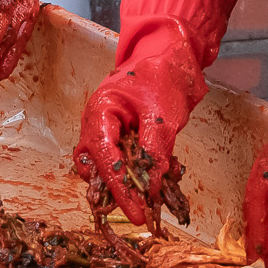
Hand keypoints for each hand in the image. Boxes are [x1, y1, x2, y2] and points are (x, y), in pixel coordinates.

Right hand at [75, 55, 201, 227]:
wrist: (172, 56)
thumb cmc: (163, 76)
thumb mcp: (162, 116)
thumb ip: (155, 152)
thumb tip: (151, 188)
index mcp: (99, 113)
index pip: (101, 157)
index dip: (118, 188)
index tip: (134, 211)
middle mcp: (96, 124)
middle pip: (95, 167)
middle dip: (117, 191)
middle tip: (140, 211)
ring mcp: (107, 130)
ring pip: (107, 168)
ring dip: (127, 184)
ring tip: (150, 197)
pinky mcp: (121, 136)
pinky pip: (122, 161)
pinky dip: (137, 173)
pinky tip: (160, 177)